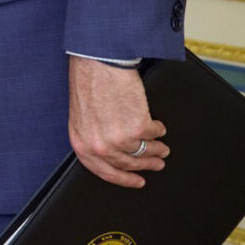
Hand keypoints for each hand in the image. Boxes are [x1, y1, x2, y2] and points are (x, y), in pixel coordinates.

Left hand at [67, 55, 167, 187]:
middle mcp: (99, 145)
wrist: (98, 62)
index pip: (103, 171)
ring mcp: (119, 139)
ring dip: (157, 151)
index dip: (122, 179)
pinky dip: (159, 131)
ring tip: (163, 150)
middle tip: (156, 165)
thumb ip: (93, 136)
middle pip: (127, 164)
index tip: (136, 181)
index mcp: (82, 143)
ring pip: (144, 152)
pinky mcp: (139, 127)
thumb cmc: (88, 82)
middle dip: (145, 166)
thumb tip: (112, 151)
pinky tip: (159, 128)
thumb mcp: (82, 116)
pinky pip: (154, 133)